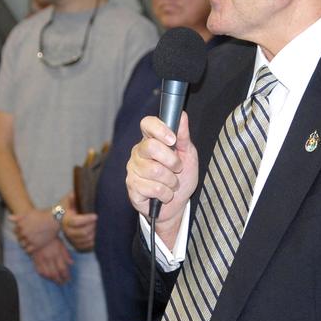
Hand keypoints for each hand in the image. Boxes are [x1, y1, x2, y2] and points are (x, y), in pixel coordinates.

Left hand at [11, 208, 59, 254]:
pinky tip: (32, 246)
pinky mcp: (36, 245)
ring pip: (22, 244)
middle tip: (28, 236)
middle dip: (22, 237)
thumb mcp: (28, 213)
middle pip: (18, 238)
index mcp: (21, 224)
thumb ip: (18, 217)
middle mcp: (23, 232)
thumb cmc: (42, 215)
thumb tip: (8, 218)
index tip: (24, 231)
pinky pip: (28, 250)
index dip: (19, 231)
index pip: (15, 231)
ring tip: (30, 242)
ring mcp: (29, 239)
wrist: (53, 219)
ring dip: (24, 244)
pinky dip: (28, 249)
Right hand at [31, 240, 72, 284]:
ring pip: (47, 274)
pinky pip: (40, 271)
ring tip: (56, 281)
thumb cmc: (52, 239)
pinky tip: (48, 277)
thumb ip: (66, 254)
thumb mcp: (61, 244)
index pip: (62, 268)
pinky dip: (44, 276)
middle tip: (63, 283)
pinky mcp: (35, 260)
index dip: (66, 275)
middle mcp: (49, 258)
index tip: (68, 279)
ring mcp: (41, 260)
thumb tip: (72, 263)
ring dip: (52, 280)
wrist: (38, 235)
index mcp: (57, 254)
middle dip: (60, 280)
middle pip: (55, 273)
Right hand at [58, 192, 97, 251]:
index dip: (86, 219)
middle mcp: (67, 231)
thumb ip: (73, 196)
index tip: (96, 215)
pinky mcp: (76, 245)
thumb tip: (76, 193)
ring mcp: (72, 239)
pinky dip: (93, 243)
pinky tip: (98, 236)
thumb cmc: (69, 206)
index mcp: (66, 220)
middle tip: (101, 221)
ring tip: (101, 228)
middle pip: (82, 233)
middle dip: (93, 227)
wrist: (62, 217)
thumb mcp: (69, 199)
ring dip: (95, 235)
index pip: (75, 222)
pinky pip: (86, 248)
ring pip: (85, 241)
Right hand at [126, 112, 198, 242]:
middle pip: (151, 147)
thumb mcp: (188, 155)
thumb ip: (183, 136)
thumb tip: (182, 115)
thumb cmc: (181, 177)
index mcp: (151, 140)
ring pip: (155, 170)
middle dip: (172, 161)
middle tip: (177, 168)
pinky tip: (164, 194)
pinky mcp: (132, 187)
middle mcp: (139, 152)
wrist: (176, 205)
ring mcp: (133, 169)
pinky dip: (166, 194)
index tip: (172, 139)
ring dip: (171, 181)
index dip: (160, 129)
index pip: (147, 124)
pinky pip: (154, 188)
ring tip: (172, 184)